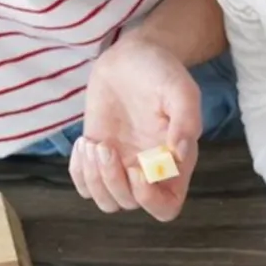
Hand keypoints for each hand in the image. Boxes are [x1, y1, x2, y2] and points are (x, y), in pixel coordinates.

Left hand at [69, 33, 200, 220]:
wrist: (130, 58)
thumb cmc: (160, 71)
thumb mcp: (180, 88)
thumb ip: (186, 120)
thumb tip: (178, 154)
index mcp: (174, 162)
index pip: (166, 207)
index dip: (149, 200)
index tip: (137, 169)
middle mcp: (148, 170)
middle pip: (130, 204)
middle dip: (112, 181)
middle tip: (105, 147)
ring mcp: (122, 165)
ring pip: (106, 201)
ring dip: (94, 179)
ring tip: (92, 145)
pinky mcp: (99, 155)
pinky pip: (84, 185)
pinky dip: (79, 172)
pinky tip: (84, 144)